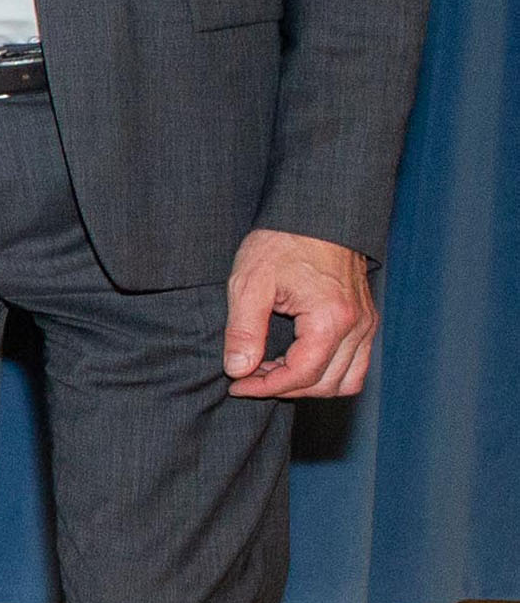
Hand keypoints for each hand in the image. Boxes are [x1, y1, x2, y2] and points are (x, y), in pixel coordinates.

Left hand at [223, 228, 381, 399]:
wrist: (315, 214)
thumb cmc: (281, 243)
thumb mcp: (250, 283)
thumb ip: (244, 330)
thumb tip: (238, 369)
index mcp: (331, 318)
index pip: (302, 375)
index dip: (265, 387)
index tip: (237, 384)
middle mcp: (358, 326)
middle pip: (326, 384)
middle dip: (285, 388)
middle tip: (249, 376)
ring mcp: (366, 324)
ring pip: (347, 380)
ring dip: (309, 385)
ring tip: (271, 370)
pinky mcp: (365, 319)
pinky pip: (355, 363)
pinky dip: (327, 372)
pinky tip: (293, 359)